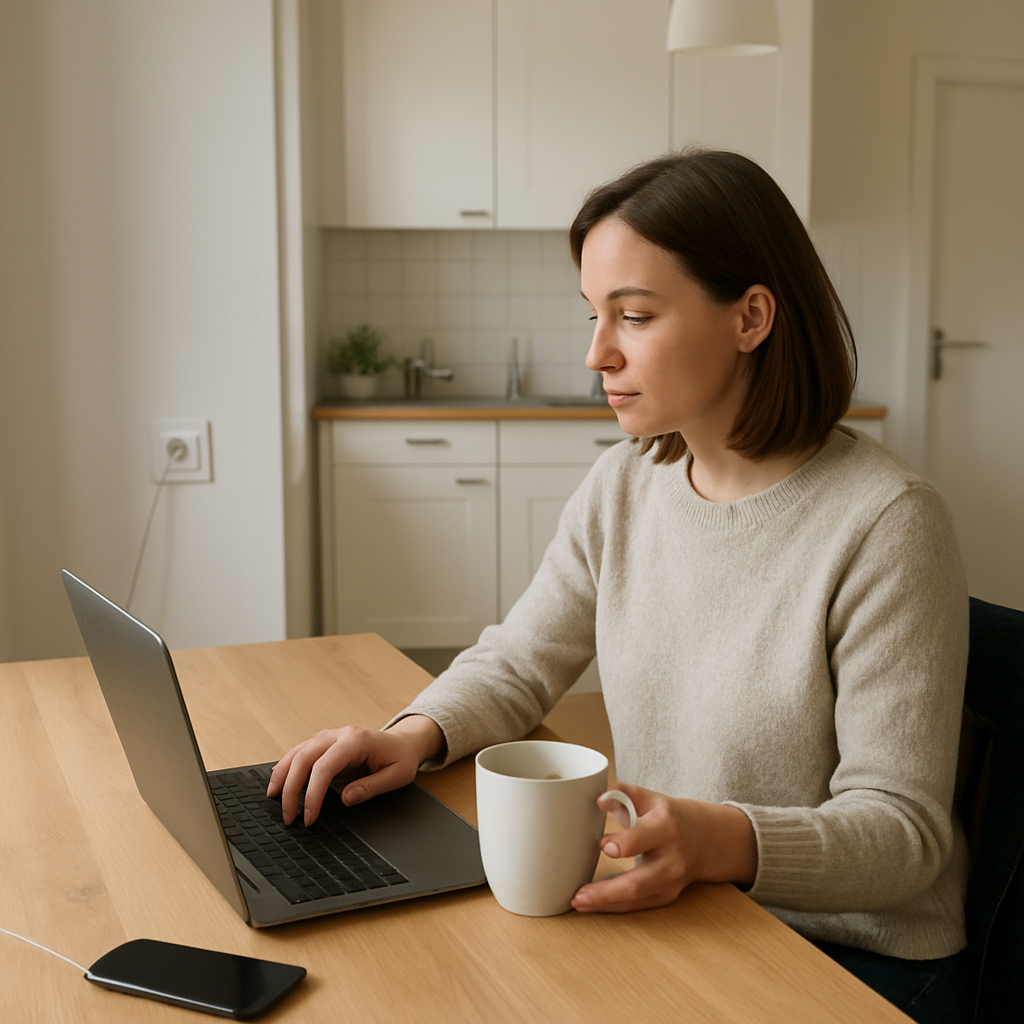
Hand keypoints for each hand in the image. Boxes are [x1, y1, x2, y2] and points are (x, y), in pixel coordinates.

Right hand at [266, 715, 443, 825]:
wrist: (403, 742)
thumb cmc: (401, 758)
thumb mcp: (397, 776)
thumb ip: (371, 787)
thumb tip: (345, 798)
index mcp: (357, 741)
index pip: (325, 767)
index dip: (313, 794)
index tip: (309, 817)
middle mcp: (339, 735)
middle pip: (304, 758)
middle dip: (292, 789)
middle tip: (288, 817)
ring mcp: (330, 736)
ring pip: (297, 752)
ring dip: (282, 774)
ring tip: (272, 797)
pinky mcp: (324, 742)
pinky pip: (300, 751)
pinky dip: (286, 765)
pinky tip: (277, 778)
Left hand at [570, 782, 756, 912]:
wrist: (705, 839)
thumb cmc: (669, 816)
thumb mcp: (650, 798)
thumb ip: (624, 794)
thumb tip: (600, 799)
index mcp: (666, 827)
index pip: (645, 837)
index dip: (624, 842)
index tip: (602, 845)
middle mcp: (671, 858)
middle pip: (640, 881)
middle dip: (608, 891)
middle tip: (579, 894)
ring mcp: (671, 881)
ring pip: (637, 898)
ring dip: (606, 903)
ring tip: (578, 902)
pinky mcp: (667, 896)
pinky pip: (638, 905)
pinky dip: (614, 906)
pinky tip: (592, 905)